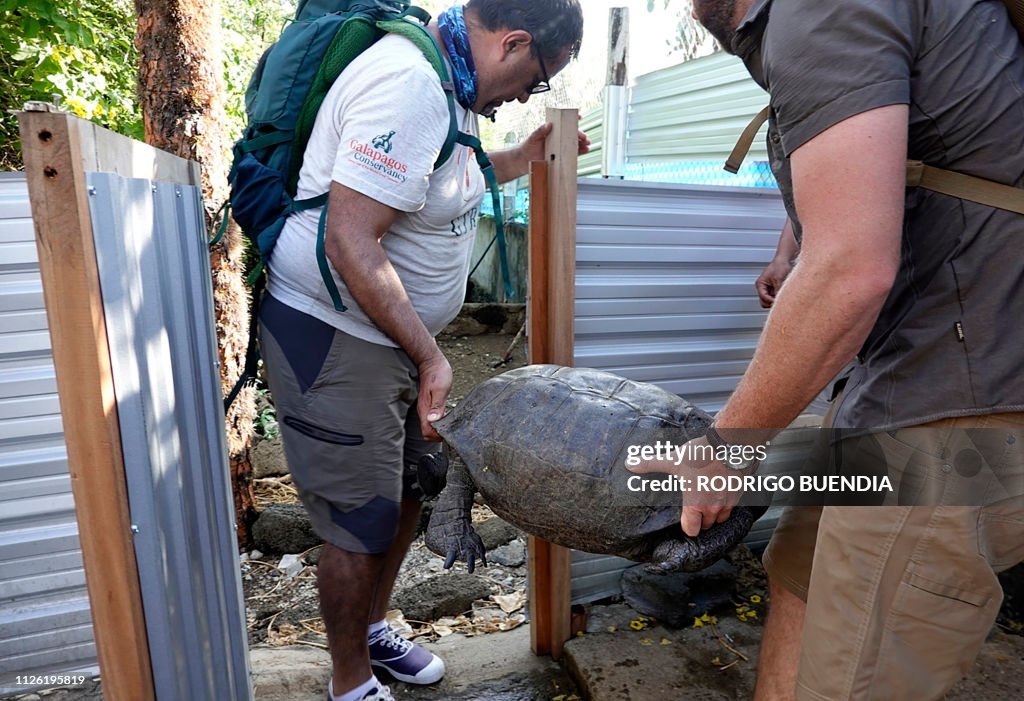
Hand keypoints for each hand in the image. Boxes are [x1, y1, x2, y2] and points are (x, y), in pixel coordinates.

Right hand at [416, 353, 452, 440]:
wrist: (431, 362)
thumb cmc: (437, 373)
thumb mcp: (440, 389)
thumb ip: (437, 406)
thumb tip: (433, 420)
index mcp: (425, 409)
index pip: (427, 432)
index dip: (436, 437)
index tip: (447, 434)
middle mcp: (424, 411)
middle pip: (427, 432)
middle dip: (438, 437)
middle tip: (451, 433)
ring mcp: (426, 408)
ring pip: (430, 427)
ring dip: (439, 430)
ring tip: (451, 427)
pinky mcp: (430, 405)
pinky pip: (433, 420)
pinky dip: (439, 424)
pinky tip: (448, 420)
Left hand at [518, 120, 590, 162]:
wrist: (523, 160)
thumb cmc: (527, 147)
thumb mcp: (532, 137)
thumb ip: (540, 131)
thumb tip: (549, 124)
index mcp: (552, 130)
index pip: (563, 122)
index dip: (572, 119)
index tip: (580, 116)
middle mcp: (557, 138)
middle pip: (572, 134)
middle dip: (580, 134)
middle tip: (584, 137)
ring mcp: (559, 147)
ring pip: (573, 144)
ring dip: (582, 144)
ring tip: (586, 144)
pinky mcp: (560, 156)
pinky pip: (571, 154)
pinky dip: (579, 152)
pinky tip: (584, 151)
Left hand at [626, 435, 746, 536]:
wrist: (731, 444)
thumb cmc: (703, 455)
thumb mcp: (672, 459)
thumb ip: (651, 464)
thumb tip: (630, 464)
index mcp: (696, 504)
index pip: (691, 530)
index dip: (687, 527)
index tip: (684, 521)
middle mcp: (714, 507)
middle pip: (707, 525)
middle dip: (701, 520)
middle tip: (695, 508)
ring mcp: (729, 501)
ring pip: (723, 517)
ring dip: (716, 513)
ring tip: (709, 500)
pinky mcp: (741, 491)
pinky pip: (735, 503)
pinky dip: (729, 499)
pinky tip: (723, 488)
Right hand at [755, 255, 793, 307]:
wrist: (785, 260)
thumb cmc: (780, 265)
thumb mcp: (779, 279)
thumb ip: (777, 291)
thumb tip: (779, 301)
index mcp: (760, 284)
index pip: (763, 298)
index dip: (771, 301)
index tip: (779, 302)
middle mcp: (762, 288)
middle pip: (764, 302)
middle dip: (772, 302)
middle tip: (781, 301)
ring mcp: (768, 289)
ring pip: (769, 301)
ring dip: (776, 300)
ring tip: (783, 296)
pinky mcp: (774, 289)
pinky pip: (775, 297)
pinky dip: (779, 297)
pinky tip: (784, 294)